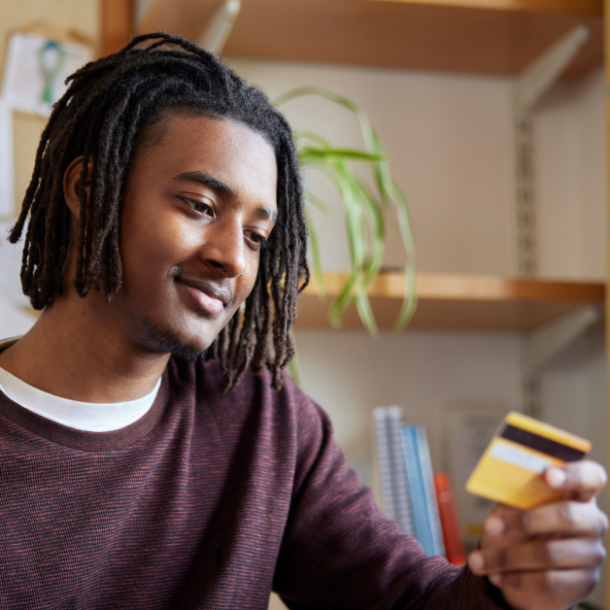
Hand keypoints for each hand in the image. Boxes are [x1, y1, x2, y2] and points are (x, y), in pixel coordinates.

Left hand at [467, 461, 607, 609]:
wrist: (516, 570)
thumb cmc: (516, 527)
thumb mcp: (510, 506)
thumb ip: (512, 491)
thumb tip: (503, 476)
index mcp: (576, 492)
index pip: (591, 476)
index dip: (573, 474)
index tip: (548, 475)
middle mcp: (591, 521)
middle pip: (567, 515)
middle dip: (523, 521)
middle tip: (489, 526)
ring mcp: (590, 553)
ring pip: (549, 553)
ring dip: (507, 557)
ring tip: (478, 560)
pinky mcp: (584, 582)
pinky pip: (549, 581)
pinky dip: (516, 578)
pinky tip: (496, 575)